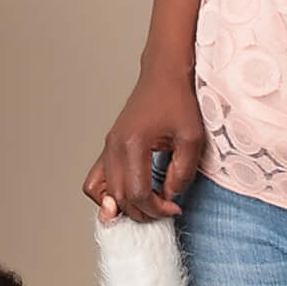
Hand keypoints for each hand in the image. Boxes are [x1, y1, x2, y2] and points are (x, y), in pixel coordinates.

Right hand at [83, 63, 205, 221]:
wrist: (164, 74)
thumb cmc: (178, 100)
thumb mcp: (192, 138)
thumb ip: (182, 172)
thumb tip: (169, 196)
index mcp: (133, 143)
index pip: (137, 193)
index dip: (157, 209)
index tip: (174, 207)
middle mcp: (114, 146)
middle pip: (119, 197)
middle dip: (144, 212)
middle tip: (165, 208)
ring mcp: (108, 146)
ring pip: (102, 192)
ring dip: (124, 207)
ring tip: (145, 206)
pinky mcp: (108, 147)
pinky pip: (94, 180)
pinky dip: (106, 194)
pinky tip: (126, 197)